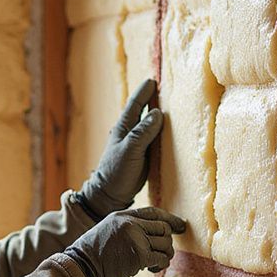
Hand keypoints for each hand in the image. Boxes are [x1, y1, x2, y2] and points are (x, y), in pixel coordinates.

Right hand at [65, 207, 186, 276]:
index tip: (181, 225)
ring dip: (165, 255)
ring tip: (154, 263)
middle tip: (162, 253)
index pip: (153, 213)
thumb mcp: (109, 230)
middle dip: (167, 242)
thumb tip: (155, 233)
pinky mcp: (139, 255)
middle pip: (163, 228)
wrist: (81, 267)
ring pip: (165, 243)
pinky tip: (151, 269)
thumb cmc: (94, 254)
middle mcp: (130, 223)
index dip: (170, 219)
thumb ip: (129, 228)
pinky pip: (161, 258)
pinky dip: (160, 265)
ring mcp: (135, 238)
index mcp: (123, 215)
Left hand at [80, 79, 163, 218]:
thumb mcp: (130, 150)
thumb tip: (158, 113)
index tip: (152, 81)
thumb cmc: (117, 172)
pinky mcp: (141, 156)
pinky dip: (159, 131)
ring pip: (147, 125)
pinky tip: (167, 131)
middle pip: (141, 112)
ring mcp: (135, 145)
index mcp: (124, 129)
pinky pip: (152, 139)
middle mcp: (129, 133)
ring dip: (155, 115)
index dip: (144, 93)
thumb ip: (143, 132)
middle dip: (150, 99)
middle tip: (162, 87)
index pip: (135, 105)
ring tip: (167, 105)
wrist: (109, 195)